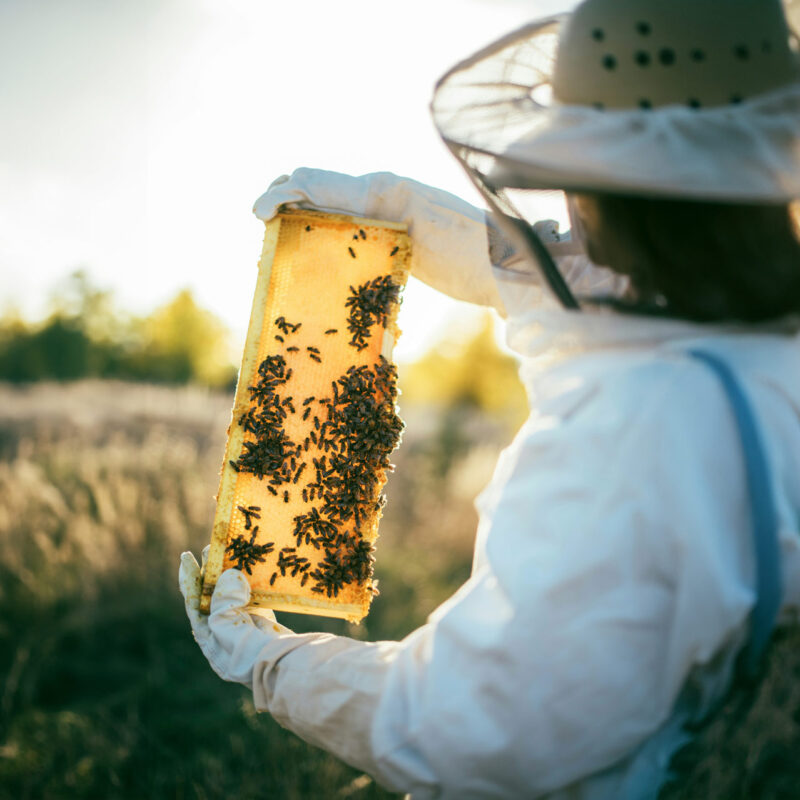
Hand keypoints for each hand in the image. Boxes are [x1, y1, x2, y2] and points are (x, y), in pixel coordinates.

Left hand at [179, 548, 292, 687]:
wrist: (282, 669)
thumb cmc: (248, 653)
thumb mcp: (226, 628)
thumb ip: (223, 600)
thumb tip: (229, 574)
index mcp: (209, 637)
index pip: (194, 603)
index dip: (190, 579)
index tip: (186, 557)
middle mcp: (224, 632)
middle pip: (214, 596)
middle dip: (212, 572)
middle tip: (213, 548)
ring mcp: (245, 627)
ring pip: (235, 594)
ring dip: (232, 574)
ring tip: (232, 552)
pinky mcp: (264, 623)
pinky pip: (255, 598)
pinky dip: (252, 583)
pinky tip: (253, 569)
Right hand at [252, 167, 505, 311]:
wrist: (511, 270)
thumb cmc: (473, 247)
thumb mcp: (418, 216)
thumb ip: (369, 196)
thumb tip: (306, 183)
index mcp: (382, 188)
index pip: (318, 181)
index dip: (283, 193)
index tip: (259, 215)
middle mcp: (381, 197)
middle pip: (318, 193)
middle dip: (284, 204)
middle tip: (262, 229)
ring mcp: (388, 221)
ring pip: (330, 214)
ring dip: (300, 222)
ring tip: (276, 243)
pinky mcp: (396, 244)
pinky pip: (349, 235)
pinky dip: (323, 241)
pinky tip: (315, 260)